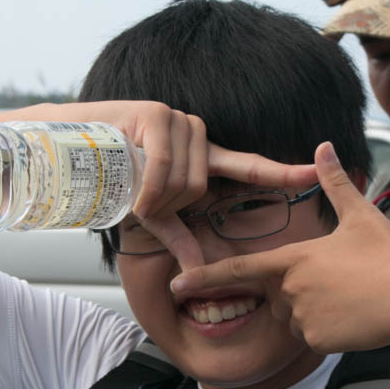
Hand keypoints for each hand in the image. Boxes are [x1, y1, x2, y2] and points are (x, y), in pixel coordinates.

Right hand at [63, 101, 316, 270]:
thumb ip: (181, 239)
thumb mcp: (154, 216)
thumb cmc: (116, 180)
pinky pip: (166, 166)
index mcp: (204, 159)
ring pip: (187, 179)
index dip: (283, 171)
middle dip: (169, 204)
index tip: (315, 172)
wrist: (73, 149)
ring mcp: (181, 123)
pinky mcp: (159, 115)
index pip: (251, 166)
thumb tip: (196, 274)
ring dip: (155, 195)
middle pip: (203, 187)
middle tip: (140, 196)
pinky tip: (132, 185)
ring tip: (130, 181)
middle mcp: (199, 136)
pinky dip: (149, 186)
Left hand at [171, 141, 389, 352]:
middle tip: (340, 285)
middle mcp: (291, 288)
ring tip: (352, 300)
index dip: (206, 276)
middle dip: (301, 295)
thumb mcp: (360, 215)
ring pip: (296, 321)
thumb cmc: (389, 254)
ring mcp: (304, 316)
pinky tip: (357, 318)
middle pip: (278, 299)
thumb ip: (334, 183)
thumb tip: (324, 145)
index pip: (241, 268)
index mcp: (294, 257)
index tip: (178, 285)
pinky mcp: (319, 340)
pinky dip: (332, 331)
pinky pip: (315, 338)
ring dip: (316, 314)